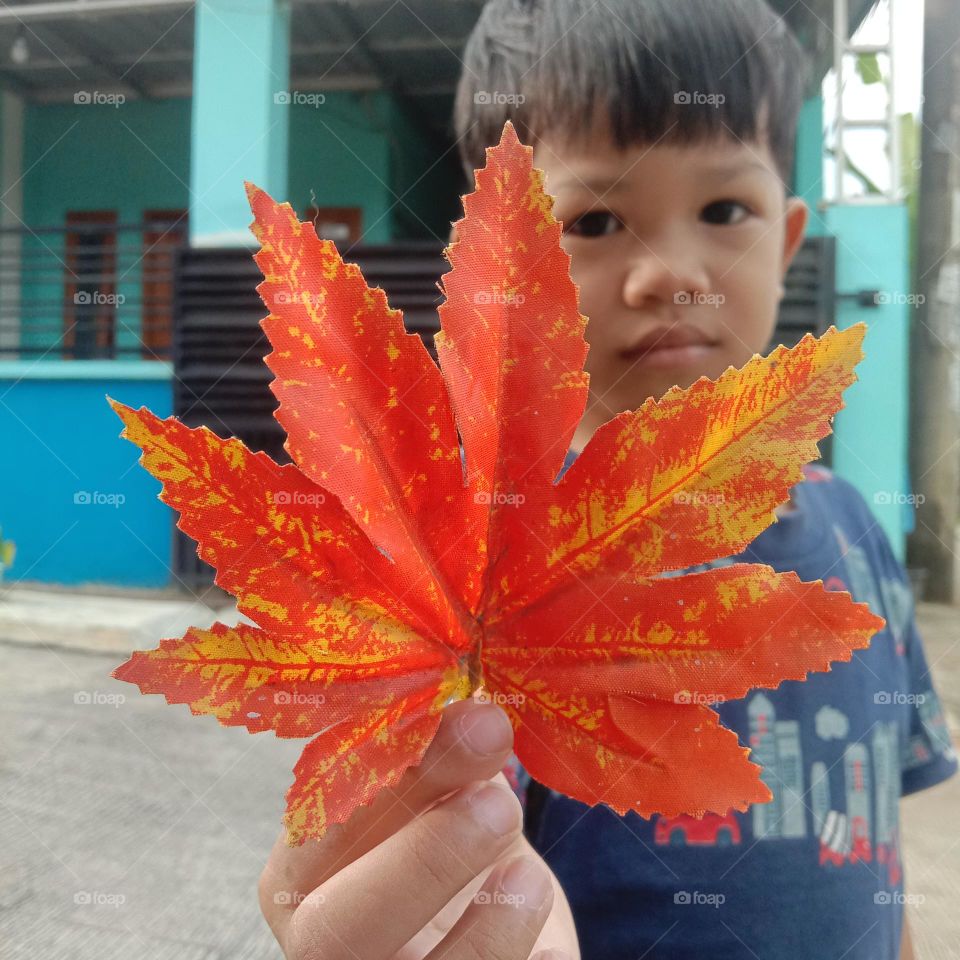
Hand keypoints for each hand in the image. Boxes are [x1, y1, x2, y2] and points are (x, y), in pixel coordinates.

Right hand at [259, 697, 579, 959]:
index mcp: (300, 875)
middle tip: (497, 803)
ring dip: (484, 933)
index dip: (383, 781)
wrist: (490, 908)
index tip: (454, 724)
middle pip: (338, 929)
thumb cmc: (446, 833)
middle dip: (421, 863)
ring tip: (529, 878)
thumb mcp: (441, 794)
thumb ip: (442, 756)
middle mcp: (323, 944)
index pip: (316, 830)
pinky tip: (547, 948)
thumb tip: (475, 713)